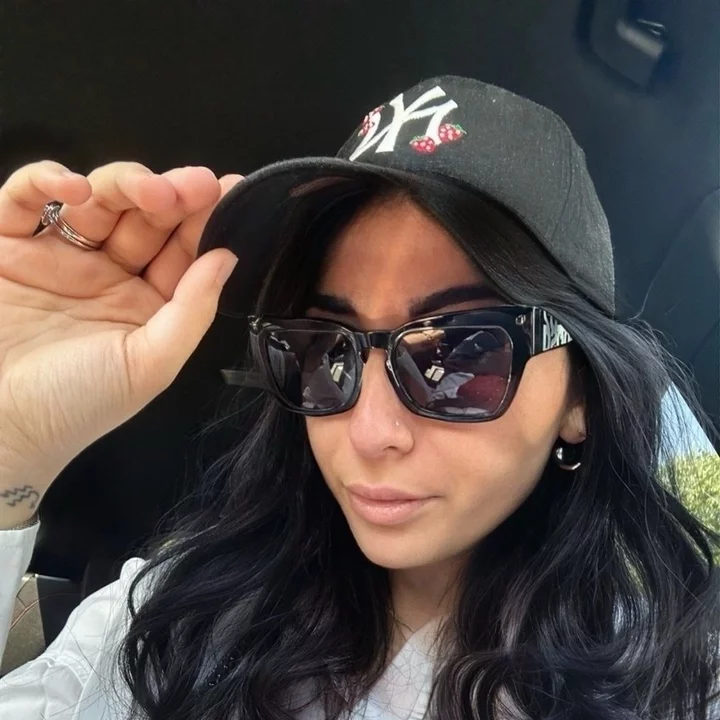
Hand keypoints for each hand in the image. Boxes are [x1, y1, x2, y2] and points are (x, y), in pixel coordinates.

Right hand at [0, 160, 240, 505]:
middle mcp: (107, 276)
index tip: (229, 190)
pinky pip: (24, 201)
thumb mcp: (150, 363)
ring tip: (150, 190)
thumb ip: (192, 310)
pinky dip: (46, 182)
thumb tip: (227, 258)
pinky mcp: (6, 248)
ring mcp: (58, 258)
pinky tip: (74, 188)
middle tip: (194, 184)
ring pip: (97, 202)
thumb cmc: (76, 404)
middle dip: (172, 196)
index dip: (205, 219)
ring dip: (125, 185)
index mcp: (145, 304)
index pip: (182, 250)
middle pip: (144, 218)